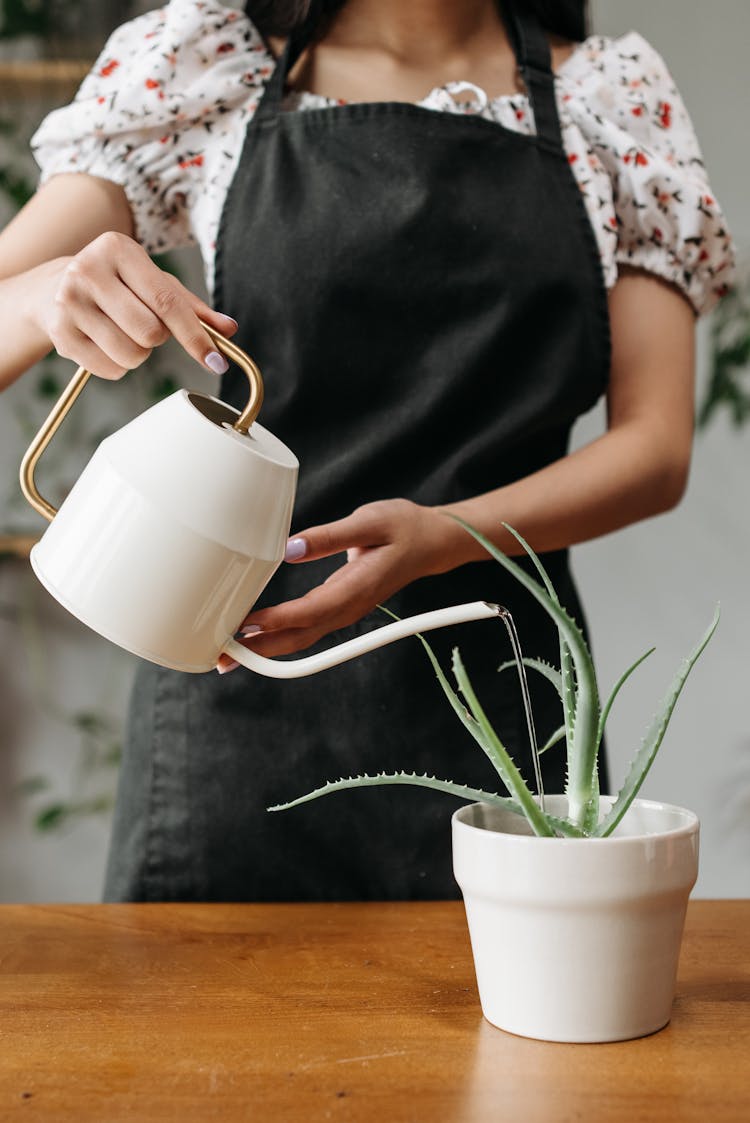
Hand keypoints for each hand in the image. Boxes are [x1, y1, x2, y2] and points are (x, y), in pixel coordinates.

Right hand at [31, 232, 237, 378]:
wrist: (51, 288)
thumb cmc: (116, 285)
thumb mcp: (153, 283)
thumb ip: (192, 307)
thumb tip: (229, 329)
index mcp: (118, 249)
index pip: (167, 302)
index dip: (195, 337)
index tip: (216, 362)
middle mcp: (88, 269)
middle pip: (150, 333)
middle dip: (157, 339)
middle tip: (142, 324)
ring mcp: (69, 301)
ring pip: (131, 354)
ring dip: (137, 354)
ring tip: (121, 332)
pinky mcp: (59, 332)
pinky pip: (109, 368)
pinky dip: (117, 366)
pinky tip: (103, 342)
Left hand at [218, 499, 466, 668]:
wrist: (433, 542)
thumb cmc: (403, 527)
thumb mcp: (369, 521)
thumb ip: (329, 536)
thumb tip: (289, 549)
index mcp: (355, 589)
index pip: (308, 611)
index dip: (275, 621)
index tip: (243, 625)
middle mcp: (348, 608)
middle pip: (298, 637)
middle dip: (259, 650)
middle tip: (221, 657)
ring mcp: (345, 611)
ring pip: (300, 637)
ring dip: (265, 647)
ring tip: (229, 653)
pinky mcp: (340, 607)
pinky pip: (306, 628)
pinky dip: (279, 635)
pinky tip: (256, 634)